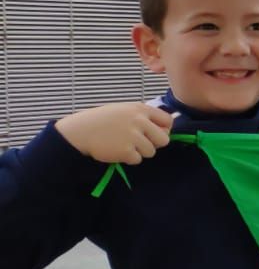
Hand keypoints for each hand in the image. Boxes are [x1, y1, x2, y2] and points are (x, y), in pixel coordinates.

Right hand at [56, 103, 173, 164]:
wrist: (80, 131)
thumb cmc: (102, 121)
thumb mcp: (124, 110)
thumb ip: (143, 116)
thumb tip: (166, 127)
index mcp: (140, 109)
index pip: (168, 120)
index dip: (164, 129)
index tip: (154, 134)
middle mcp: (139, 121)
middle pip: (164, 139)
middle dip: (154, 144)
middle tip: (140, 143)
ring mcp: (133, 136)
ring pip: (151, 151)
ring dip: (139, 151)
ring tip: (124, 145)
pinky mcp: (126, 150)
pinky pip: (137, 159)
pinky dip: (128, 158)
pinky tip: (117, 150)